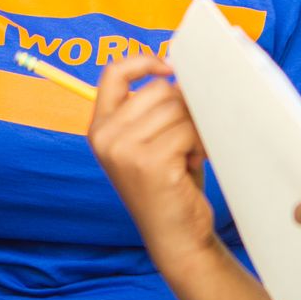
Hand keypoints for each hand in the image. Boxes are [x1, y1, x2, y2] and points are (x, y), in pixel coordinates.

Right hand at [88, 54, 217, 276]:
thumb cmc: (171, 185)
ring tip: (190, 155)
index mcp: (100, 128)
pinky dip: (200, 145)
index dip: (143, 62)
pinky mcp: (149, 162)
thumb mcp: (151, 141)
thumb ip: (154, 108)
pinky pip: (188, 130)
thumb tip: (183, 68)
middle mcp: (105, 137)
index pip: (113, 73)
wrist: (177, 237)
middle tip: (188, 140)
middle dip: (184, 110)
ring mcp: (124, 149)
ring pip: (177, 109)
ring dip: (194, 129)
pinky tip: (193, 164)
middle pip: (158, 90)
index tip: (169, 68)